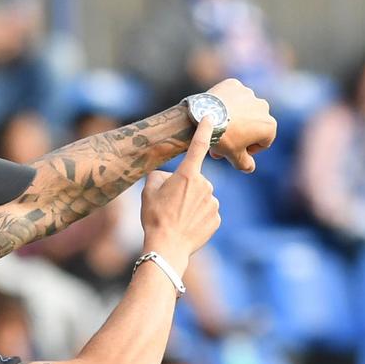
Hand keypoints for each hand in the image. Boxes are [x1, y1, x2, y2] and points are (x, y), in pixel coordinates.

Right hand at [139, 120, 222, 259]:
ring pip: (202, 198)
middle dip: (185, 188)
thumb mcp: (148, 191)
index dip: (205, 129)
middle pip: (195, 181)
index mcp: (188, 175)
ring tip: (176, 219)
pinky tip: (186, 227)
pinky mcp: (217, 219)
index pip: (198, 145)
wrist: (167, 247)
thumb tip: (168, 177)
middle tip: (169, 205)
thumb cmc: (154, 217)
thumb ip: (159, 176)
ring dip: (191, 204)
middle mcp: (205, 185)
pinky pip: (207, 213)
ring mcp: (213, 203)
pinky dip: (198, 218)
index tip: (211, 116)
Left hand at [200, 78, 277, 170]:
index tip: (234, 150)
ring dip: (234, 118)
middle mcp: (264, 107)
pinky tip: (214, 111)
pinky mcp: (234, 84)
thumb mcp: (234, 156)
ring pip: (243, 109)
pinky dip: (225, 103)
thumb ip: (245, 164)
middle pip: (253, 124)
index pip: (263, 142)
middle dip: (240, 133)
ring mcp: (249, 93)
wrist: (202, 115)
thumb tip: (250, 168)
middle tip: (222, 142)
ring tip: (217, 126)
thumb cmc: (222, 137)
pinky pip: (231, 96)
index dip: (248, 149)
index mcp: (269, 126)